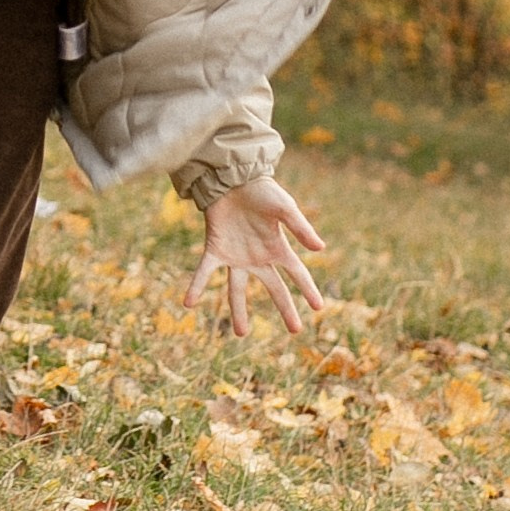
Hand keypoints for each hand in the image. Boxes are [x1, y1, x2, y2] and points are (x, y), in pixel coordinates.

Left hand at [185, 177, 325, 338]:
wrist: (231, 176)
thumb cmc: (261, 190)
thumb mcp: (284, 207)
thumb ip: (300, 228)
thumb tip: (320, 248)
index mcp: (278, 248)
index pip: (297, 273)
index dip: (308, 289)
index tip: (319, 308)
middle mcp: (258, 257)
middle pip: (274, 288)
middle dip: (285, 309)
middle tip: (295, 330)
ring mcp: (236, 256)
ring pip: (237, 289)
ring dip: (238, 310)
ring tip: (240, 334)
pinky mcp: (215, 249)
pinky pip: (205, 272)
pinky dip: (197, 286)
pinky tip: (188, 303)